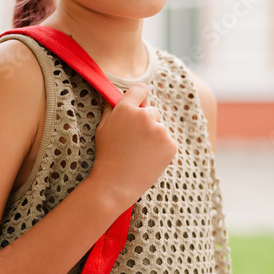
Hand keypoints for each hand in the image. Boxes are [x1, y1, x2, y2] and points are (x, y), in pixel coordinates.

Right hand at [90, 83, 177, 213]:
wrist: (116, 184)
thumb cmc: (106, 156)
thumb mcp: (102, 128)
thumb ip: (111, 108)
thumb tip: (118, 96)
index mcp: (125, 109)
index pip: (141, 89)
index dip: (140, 97)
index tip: (139, 105)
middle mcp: (144, 115)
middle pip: (152, 111)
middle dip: (146, 122)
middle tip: (133, 141)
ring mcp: (159, 130)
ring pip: (160, 127)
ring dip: (154, 137)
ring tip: (139, 153)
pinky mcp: (171, 145)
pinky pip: (168, 141)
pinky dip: (161, 149)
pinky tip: (148, 159)